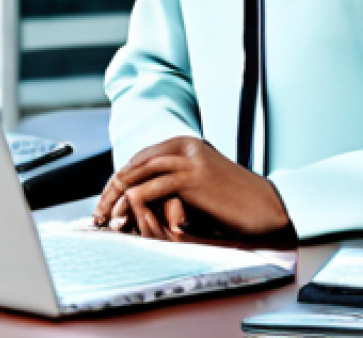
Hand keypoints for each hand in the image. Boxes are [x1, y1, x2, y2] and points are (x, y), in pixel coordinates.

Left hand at [93, 138, 292, 240]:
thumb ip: (174, 182)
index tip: (107, 200)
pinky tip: (126, 219)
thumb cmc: (232, 202)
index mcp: (186, 143)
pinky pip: (150, 188)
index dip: (121, 178)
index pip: (141, 157)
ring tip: (107, 219)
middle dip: (112, 188)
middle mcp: (185, 145)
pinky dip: (133, 204)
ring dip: (117, 197)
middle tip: (99, 212)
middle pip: (135, 163)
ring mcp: (188, 159)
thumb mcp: (200, 184)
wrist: (264, 206)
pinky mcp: (191, 178)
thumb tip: (139, 197)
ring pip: (138, 174)